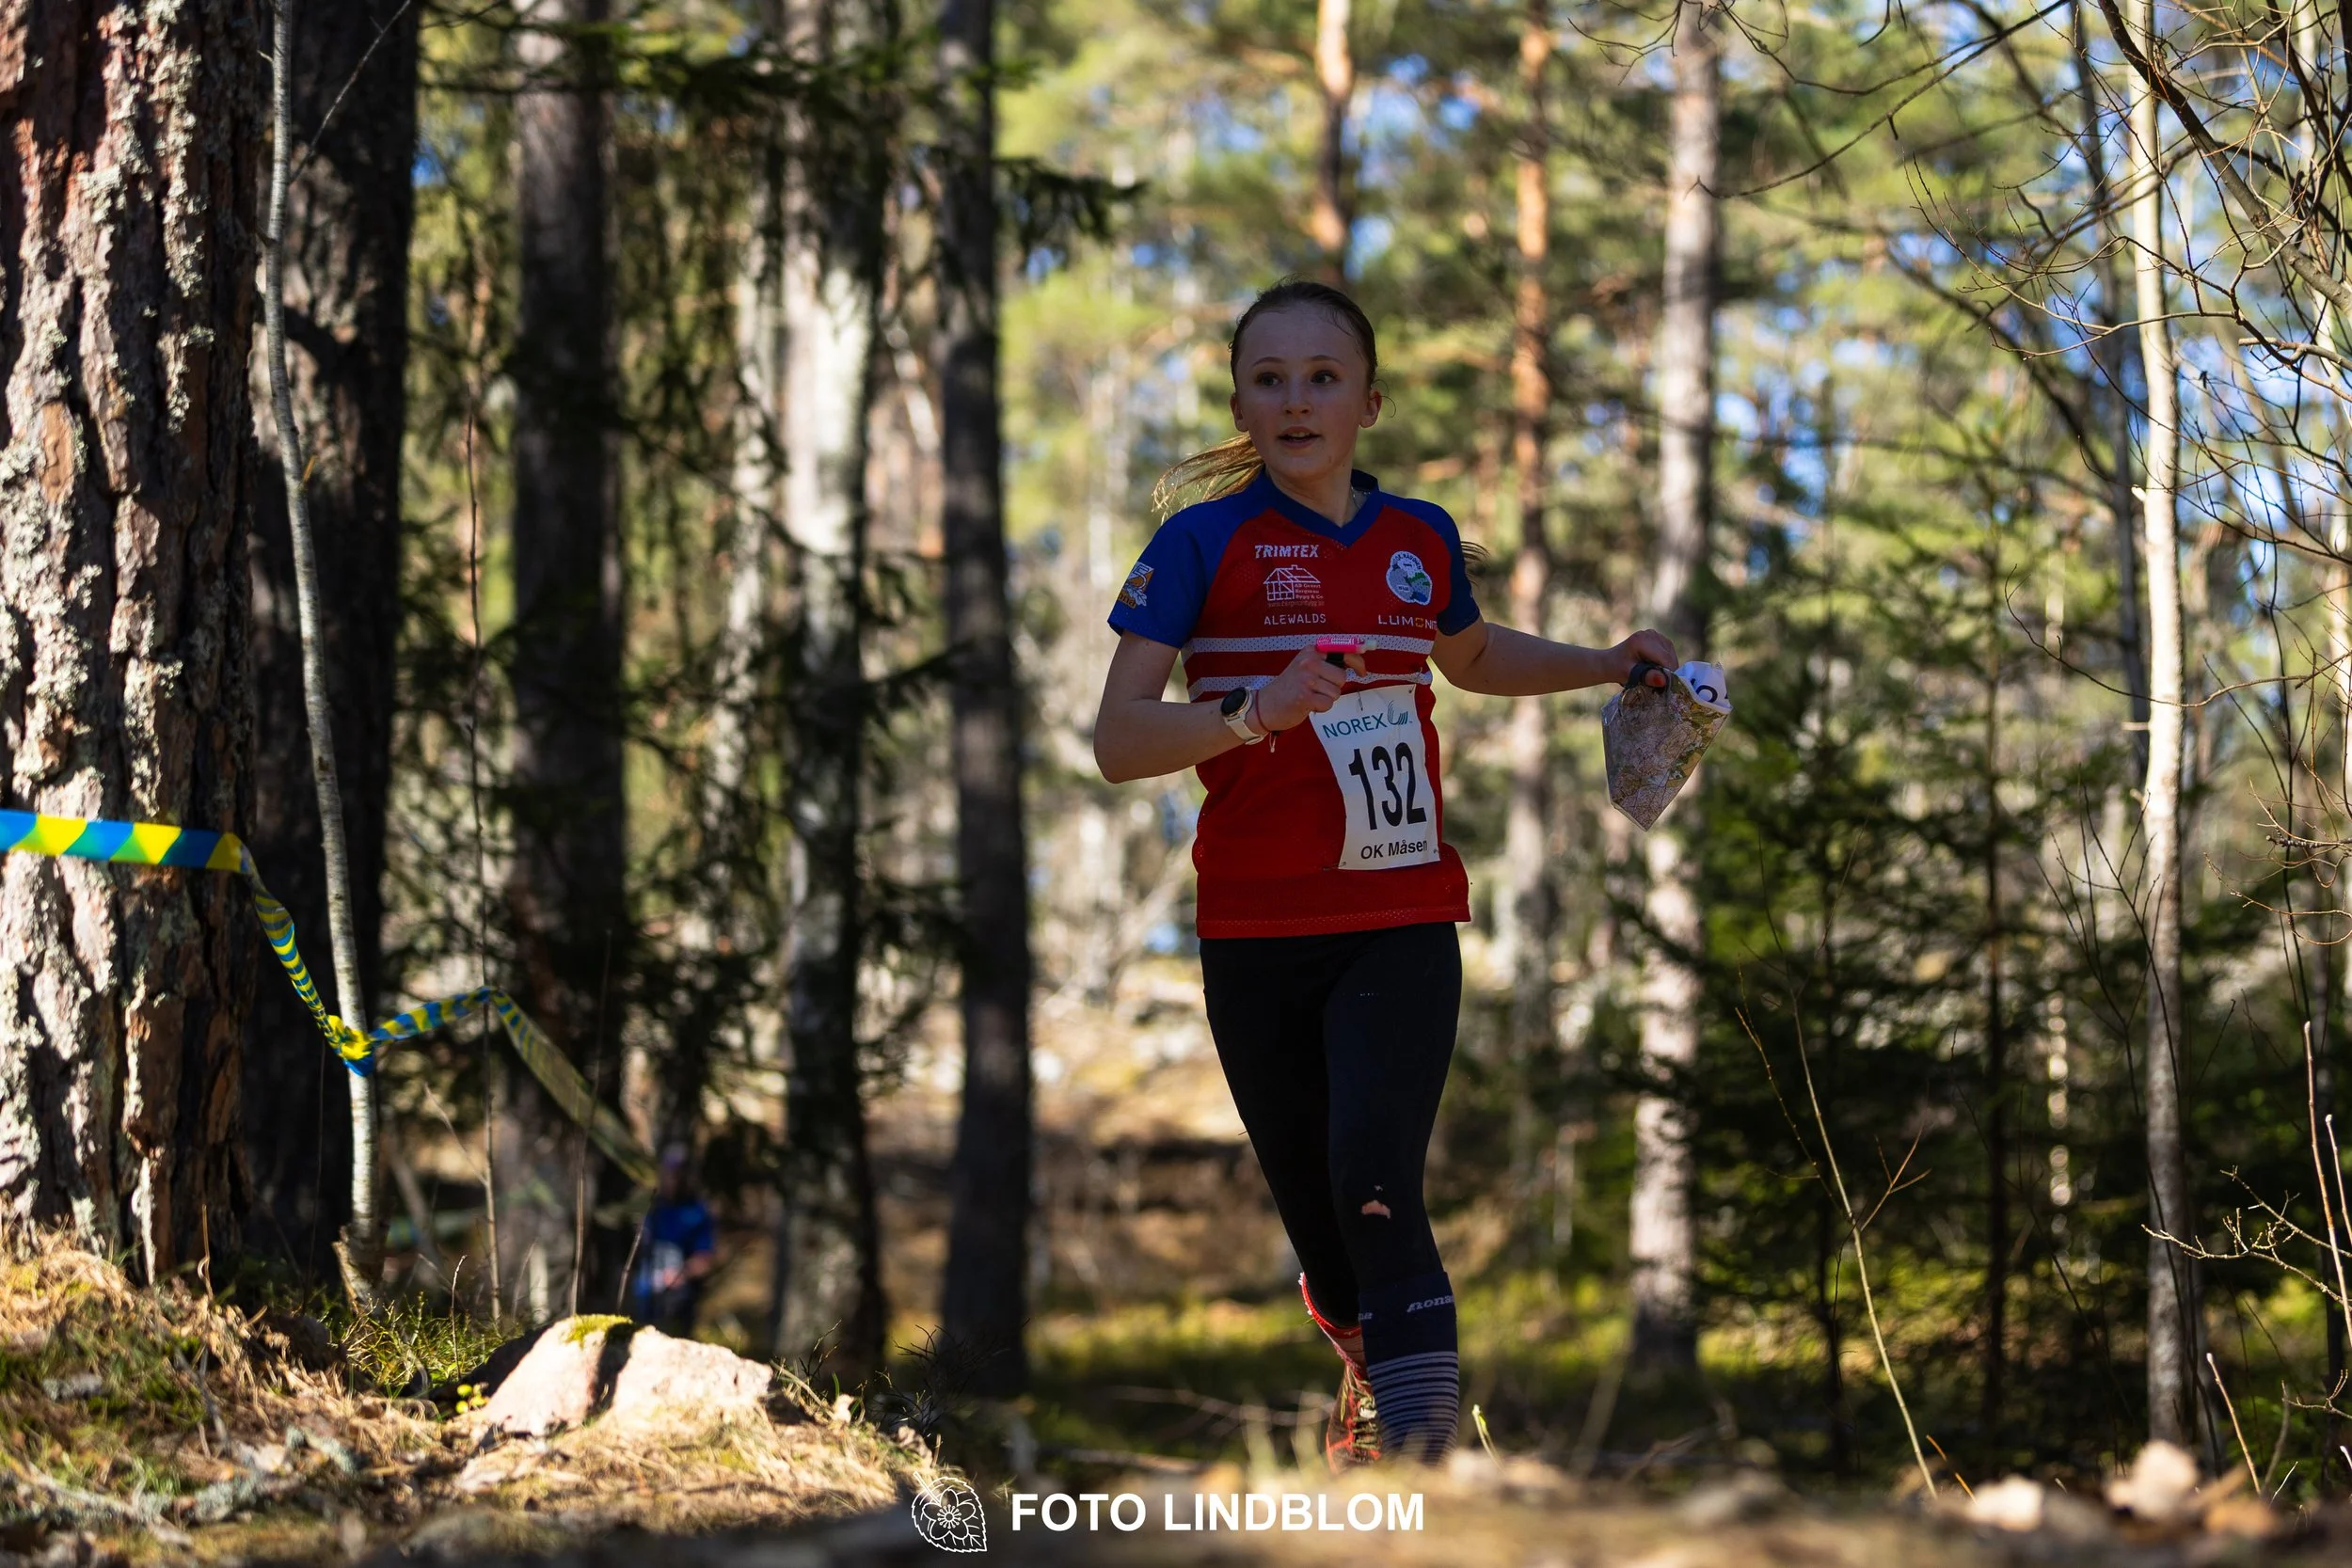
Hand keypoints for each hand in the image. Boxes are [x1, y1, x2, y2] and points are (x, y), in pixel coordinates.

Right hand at [1253, 644, 1369, 730]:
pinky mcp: (1304, 697)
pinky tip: (1308, 704)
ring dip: (1326, 698)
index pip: (1343, 651)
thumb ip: (1329, 662)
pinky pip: (1328, 704)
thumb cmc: (1291, 687)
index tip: (1362, 671)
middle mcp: (1308, 661)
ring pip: (1336, 692)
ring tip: (1310, 696)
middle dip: (1334, 687)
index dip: (1357, 661)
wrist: (1265, 705)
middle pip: (1341, 677)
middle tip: (1317, 689)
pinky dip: (1321, 708)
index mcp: (1311, 651)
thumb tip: (1358, 662)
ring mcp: (1306, 679)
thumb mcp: (1306, 666)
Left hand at [1615, 629, 1678, 687]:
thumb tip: (1664, 680)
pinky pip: (1668, 652)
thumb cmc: (1617, 669)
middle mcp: (1650, 634)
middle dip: (1668, 671)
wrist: (1610, 661)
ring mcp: (1654, 634)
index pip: (1664, 658)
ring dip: (1668, 667)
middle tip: (1660, 684)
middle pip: (1669, 655)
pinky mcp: (1657, 637)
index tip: (1667, 687)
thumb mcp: (1629, 675)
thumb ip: (1646, 677)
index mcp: (1641, 640)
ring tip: (1655, 675)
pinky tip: (1655, 668)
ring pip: (1671, 654)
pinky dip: (1666, 662)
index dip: (1669, 673)